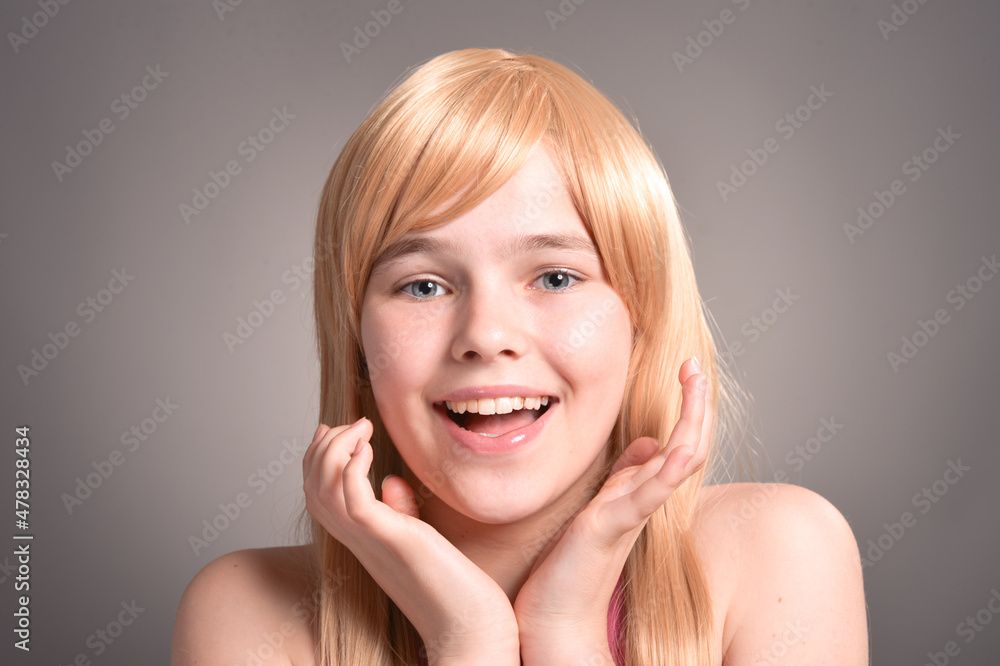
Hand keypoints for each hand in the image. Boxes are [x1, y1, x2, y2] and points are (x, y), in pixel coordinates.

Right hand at [303, 419, 519, 664]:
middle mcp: (357, 540)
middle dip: (323, 447)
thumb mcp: (419, 540)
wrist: (469, 629)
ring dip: (336, 448)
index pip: (318, 494)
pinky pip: (350, 497)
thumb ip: (400, 512)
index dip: (318, 458)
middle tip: (352, 424)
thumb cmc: (454, 587)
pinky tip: (370, 448)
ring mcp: (369, 540)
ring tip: (362, 427)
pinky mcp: (388, 539)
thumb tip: (391, 482)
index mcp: (361, 539)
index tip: (334, 428)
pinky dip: (352, 465)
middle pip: (311, 486)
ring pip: (322, 488)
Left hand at [514, 358, 712, 662]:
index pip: (678, 442)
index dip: (689, 406)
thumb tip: (649, 442)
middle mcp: (644, 501)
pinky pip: (650, 494)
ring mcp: (632, 513)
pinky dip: (668, 469)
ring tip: (694, 380)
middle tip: (694, 363)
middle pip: (688, 444)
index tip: (687, 367)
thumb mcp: (601, 507)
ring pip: (678, 462)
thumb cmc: (571, 565)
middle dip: (696, 402)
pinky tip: (679, 446)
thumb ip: (626, 476)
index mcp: (640, 492)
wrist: (553, 617)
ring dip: (691, 420)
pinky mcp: (612, 527)